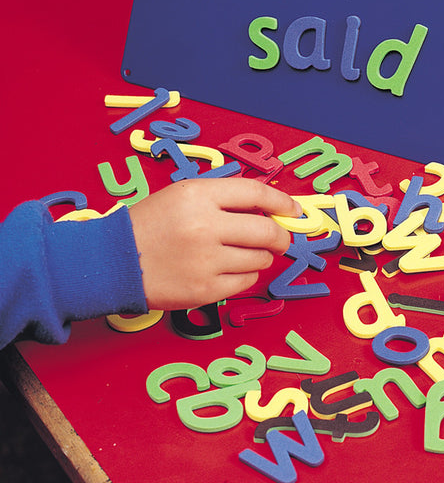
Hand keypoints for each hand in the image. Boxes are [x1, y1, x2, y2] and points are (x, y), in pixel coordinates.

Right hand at [128, 177, 299, 309]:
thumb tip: (271, 209)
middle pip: (267, 231)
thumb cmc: (151, 225)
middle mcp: (204, 226)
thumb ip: (224, 198)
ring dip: (260, 256)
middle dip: (281, 237)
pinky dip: (245, 276)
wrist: (111, 262)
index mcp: (198, 195)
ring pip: (259, 258)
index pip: (256, 193)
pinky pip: (246, 282)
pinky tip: (229, 269)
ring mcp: (205, 260)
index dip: (282, 201)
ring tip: (241, 253)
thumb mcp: (183, 196)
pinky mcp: (204, 289)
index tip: (293, 209)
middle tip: (281, 240)